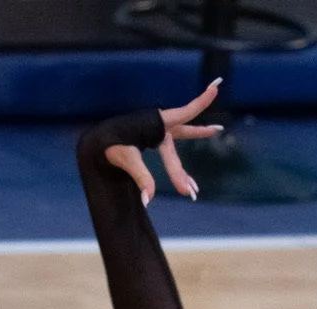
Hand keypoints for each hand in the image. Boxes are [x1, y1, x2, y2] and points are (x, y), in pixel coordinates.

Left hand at [104, 79, 223, 202]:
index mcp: (157, 124)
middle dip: (201, 132)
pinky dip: (180, 167)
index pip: (184, 116)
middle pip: (185, 131)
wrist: (97, 142)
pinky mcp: (153, 139)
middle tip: (219, 129)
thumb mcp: (126, 160)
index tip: (212, 98)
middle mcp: (160, 125)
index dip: (199, 108)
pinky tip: (187, 180)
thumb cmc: (110, 146)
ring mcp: (157, 132)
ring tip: (216, 132)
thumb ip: (141, 179)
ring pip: (183, 136)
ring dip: (198, 136)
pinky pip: (173, 151)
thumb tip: (148, 201)